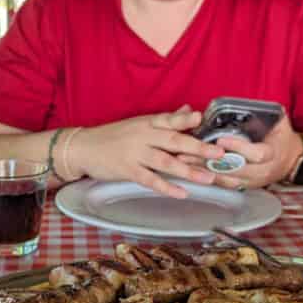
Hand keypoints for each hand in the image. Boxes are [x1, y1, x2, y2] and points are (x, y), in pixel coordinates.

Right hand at [66, 105, 225, 197]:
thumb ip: (166, 119)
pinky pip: (150, 180)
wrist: (83, 147)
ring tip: (207, 178)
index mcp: (147, 123)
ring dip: (188, 170)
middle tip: (218, 153)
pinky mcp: (127, 170)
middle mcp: (143, 136)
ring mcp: (135, 153)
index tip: (203, 119)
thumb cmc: (113, 136)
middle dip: (198, 147)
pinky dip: (167, 187)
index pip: (170, 120)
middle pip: (173, 141)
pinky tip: (182, 193)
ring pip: (165, 162)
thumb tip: (189, 110)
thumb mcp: (139, 123)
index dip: (187, 120)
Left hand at [179, 116, 302, 190]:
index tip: (220, 140)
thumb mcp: (279, 122)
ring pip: (224, 178)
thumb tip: (247, 102)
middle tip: (187, 151)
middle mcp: (261, 171)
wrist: (291, 161)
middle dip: (209, 160)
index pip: (255, 154)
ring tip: (182, 160)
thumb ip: (265, 113)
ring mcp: (251, 181)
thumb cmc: (282, 138)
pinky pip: (222, 184)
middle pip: (233, 169)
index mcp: (272, 154)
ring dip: (202, 170)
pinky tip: (190, 171)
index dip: (238, 147)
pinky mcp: (243, 186)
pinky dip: (205, 177)